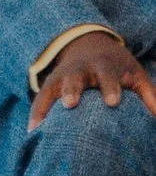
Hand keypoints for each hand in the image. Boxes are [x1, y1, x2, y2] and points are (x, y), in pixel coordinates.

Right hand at [29, 30, 155, 129]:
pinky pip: (40, 99)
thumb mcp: (135, 75)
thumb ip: (150, 95)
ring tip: (40, 124)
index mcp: (105, 66)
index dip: (110, 88)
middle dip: (72, 89)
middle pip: (75, 79)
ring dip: (47, 104)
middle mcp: (80, 69)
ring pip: (53, 88)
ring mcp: (62, 76)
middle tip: (70, 104)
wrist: (87, 45)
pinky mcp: (49, 84)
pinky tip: (32, 131)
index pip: (108, 76)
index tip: (112, 102)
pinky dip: (36, 113)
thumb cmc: (117, 68)